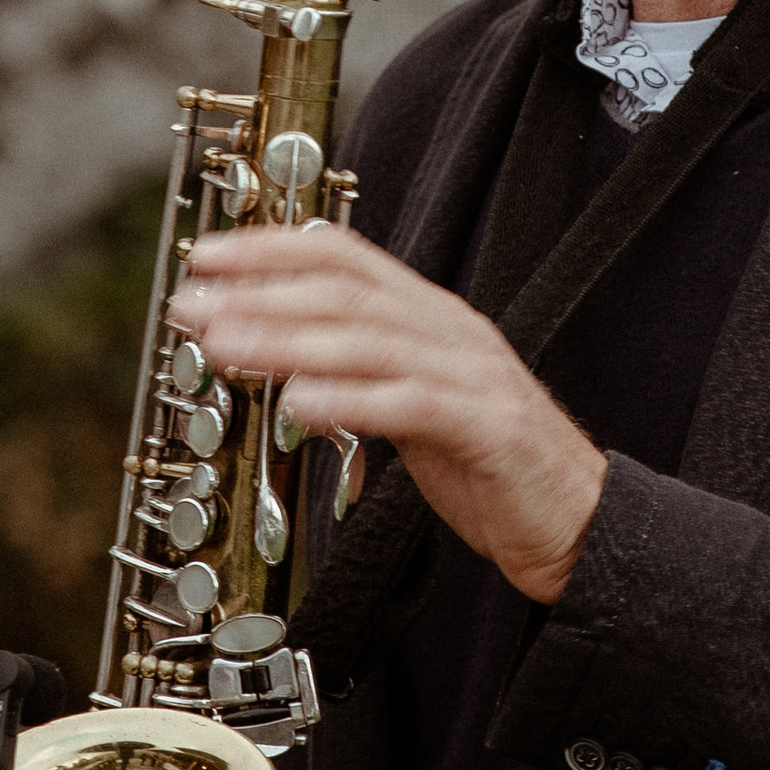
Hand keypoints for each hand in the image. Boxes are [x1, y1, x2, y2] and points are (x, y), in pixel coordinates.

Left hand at [174, 221, 607, 604]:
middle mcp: (450, 331)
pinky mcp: (487, 425)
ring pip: (368, 340)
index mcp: (430, 317)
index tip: (206, 257)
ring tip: (224, 346)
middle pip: (346, 293)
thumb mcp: (410, 406)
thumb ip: (356, 375)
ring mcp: (473, 374)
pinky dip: (349, 401)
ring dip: (286, 340)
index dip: (272, 248)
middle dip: (260, 294)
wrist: (577, 521)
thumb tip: (276, 359)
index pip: (344, 256)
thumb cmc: (488, 467)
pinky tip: (298, 404)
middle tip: (192, 306)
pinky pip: (410, 403)